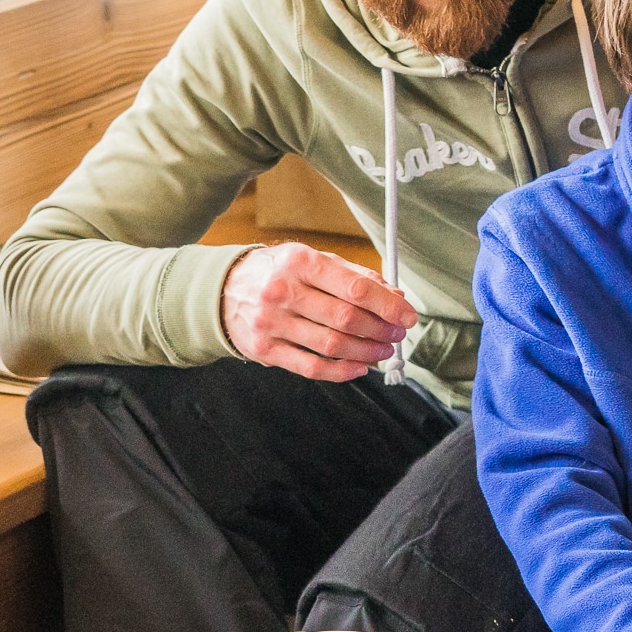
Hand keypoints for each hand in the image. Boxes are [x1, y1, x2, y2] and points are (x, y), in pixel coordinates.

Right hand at [219, 242, 415, 380]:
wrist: (224, 290)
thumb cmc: (280, 273)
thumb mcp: (313, 260)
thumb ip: (354, 277)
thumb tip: (396, 297)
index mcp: (300, 261)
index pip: (355, 288)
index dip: (388, 305)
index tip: (407, 316)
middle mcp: (283, 290)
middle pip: (346, 318)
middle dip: (380, 330)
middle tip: (397, 334)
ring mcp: (271, 322)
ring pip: (331, 345)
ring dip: (366, 352)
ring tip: (382, 350)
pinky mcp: (265, 349)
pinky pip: (311, 367)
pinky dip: (341, 371)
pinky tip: (359, 367)